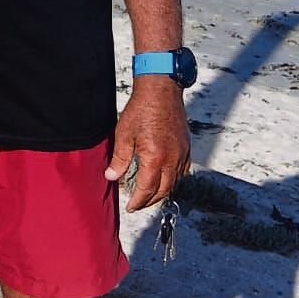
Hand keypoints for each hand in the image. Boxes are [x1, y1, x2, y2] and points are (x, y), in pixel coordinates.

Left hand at [106, 79, 190, 210]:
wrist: (161, 90)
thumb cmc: (141, 109)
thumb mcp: (123, 134)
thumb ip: (119, 159)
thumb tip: (111, 177)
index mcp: (155, 158)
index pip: (146, 189)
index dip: (137, 201)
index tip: (130, 207)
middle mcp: (172, 159)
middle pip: (163, 191)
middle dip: (149, 201)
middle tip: (138, 204)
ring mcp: (182, 154)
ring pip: (174, 182)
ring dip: (162, 192)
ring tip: (149, 195)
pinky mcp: (186, 147)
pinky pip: (182, 171)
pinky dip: (173, 179)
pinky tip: (164, 178)